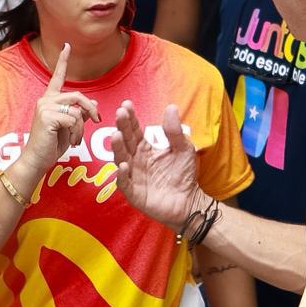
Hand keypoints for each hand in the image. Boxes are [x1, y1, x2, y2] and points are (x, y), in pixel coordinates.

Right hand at [20, 44, 93, 176]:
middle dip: (91, 109)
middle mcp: (46, 100)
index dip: (63, 61)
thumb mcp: (68, 128)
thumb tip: (92, 101)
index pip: (57, 77)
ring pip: (78, 110)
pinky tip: (70, 142)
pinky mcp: (48, 116)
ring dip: (82, 128)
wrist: (36, 160)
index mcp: (49, 100)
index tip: (67, 46)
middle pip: (78, 95)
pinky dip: (77, 133)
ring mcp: (45, 107)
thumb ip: (79, 113)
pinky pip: (74, 120)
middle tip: (98, 121)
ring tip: (76, 140)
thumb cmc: (51, 145)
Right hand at [112, 101, 199, 229]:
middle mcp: (135, 160)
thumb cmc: (183, 175)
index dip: (130, 118)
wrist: (189, 201)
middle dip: (122, 127)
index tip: (126, 105)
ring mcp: (133, 177)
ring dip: (118, 148)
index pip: (134, 131)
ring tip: (116, 135)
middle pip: (125, 142)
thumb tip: (171, 107)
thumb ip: (174, 131)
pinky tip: (124, 165)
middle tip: (120, 114)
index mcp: (145, 149)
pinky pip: (125, 184)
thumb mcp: (183, 149)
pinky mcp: (135, 194)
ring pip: (121, 160)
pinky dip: (122, 175)